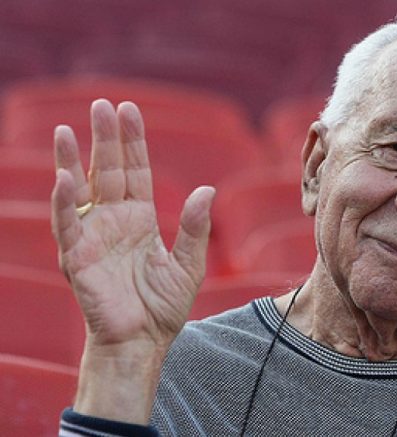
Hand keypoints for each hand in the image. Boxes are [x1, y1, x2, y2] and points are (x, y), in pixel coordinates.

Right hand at [51, 99, 214, 422]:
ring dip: (74, 160)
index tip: (130, 111)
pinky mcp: (76, 257)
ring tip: (68, 128)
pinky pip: (68, 224)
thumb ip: (196, 227)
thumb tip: (208, 190)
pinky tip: (64, 176)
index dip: (133, 143)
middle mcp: (115, 221)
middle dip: (106, 139)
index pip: (137, 172)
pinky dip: (64, 201)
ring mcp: (94, 236)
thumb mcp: (189, 264)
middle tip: (103, 105)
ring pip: (81, 190)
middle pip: (109, 171)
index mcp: (141, 219)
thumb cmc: (163, 307)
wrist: (143, 341)